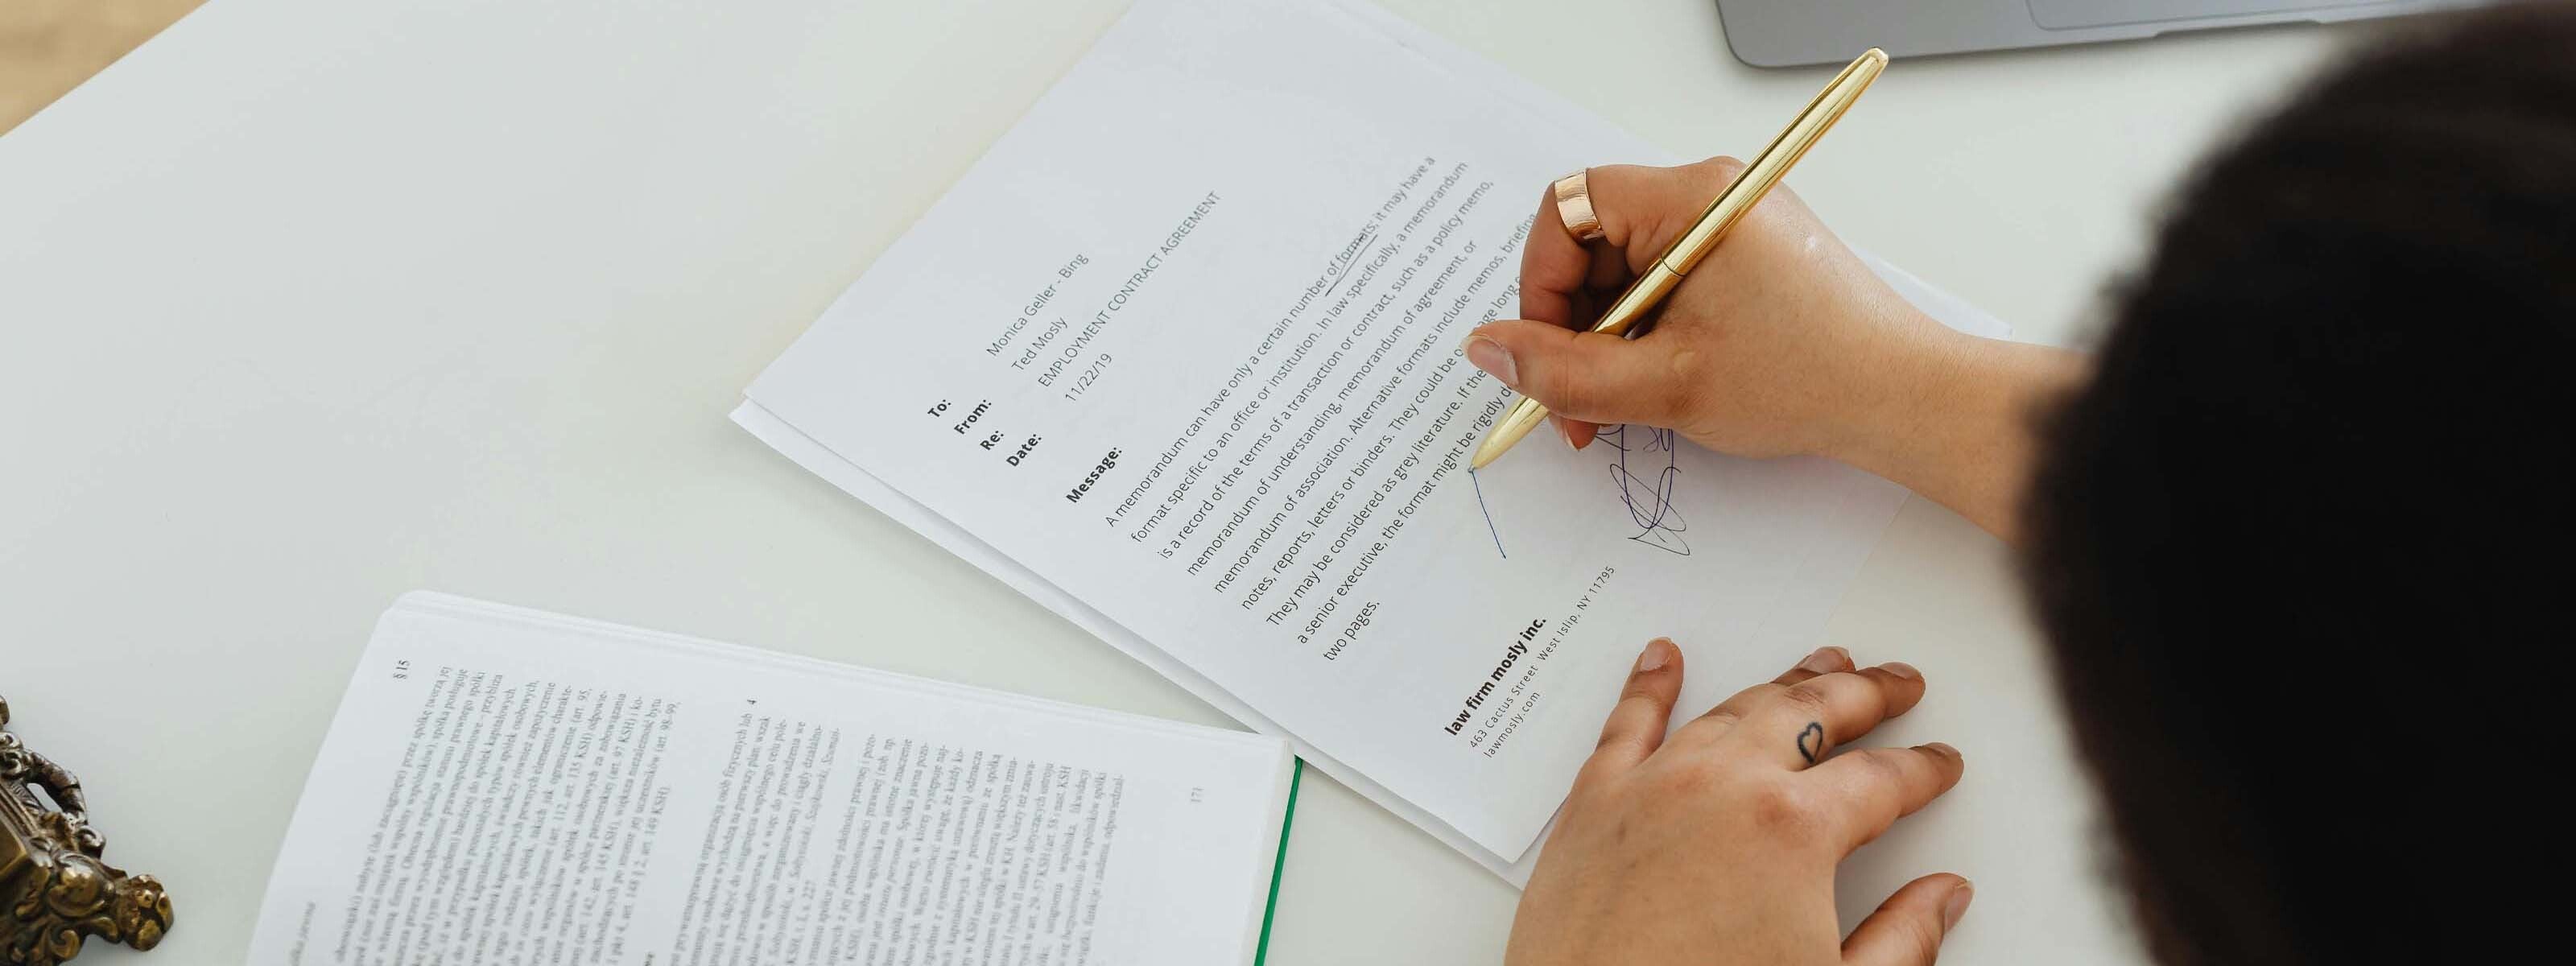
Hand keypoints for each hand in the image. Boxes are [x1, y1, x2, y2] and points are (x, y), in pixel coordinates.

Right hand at [1465, 158, 2085, 540]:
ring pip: (1626, 271)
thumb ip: (1562, 370)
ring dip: (1608, 339)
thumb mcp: (1663, 385)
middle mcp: (1711, 194)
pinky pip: (1666, 283)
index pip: (1569, 209)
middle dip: (1572, 324)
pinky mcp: (1747, 256)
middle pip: (1594, 243)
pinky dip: (1646, 334)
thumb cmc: (1807, 378)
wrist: (1901, 398)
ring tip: (1619, 406)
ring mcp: (1731, 224)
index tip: (1541, 350)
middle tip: (1575, 399)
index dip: (1540, 283)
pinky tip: (1655, 386)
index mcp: (1691, 200)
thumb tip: (1487, 348)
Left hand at [1505, 639, 1970, 965]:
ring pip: (1732, 707)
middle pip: (1813, 714)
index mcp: (1793, 831)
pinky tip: (1663, 658)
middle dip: (1865, 694)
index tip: (1939, 763)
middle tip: (1895, 683)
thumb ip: (1901, 940)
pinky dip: (1650, 683)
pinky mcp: (1594, 804)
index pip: (1883, 779)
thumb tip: (1943, 899)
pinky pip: (1627, 723)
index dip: (1923, 769)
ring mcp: (1654, 787)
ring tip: (1817, 666)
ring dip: (1783, 682)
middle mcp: (1724, 788)